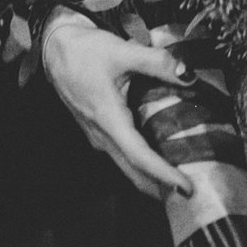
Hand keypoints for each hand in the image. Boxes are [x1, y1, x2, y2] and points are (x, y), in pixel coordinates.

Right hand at [38, 11, 197, 199]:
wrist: (55, 49)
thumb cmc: (85, 51)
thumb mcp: (122, 52)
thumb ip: (157, 62)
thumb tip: (190, 76)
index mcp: (107, 119)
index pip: (139, 157)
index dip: (163, 174)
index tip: (186, 187)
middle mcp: (102, 135)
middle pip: (134, 171)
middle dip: (161, 188)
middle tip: (191, 197)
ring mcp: (98, 135)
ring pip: (127, 166)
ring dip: (152, 179)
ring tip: (181, 183)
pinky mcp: (99, 130)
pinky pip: (123, 155)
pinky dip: (143, 164)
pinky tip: (161, 159)